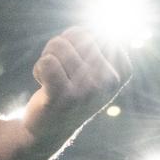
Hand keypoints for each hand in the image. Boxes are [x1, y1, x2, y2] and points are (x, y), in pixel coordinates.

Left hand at [22, 27, 130, 144]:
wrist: (50, 128)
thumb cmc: (70, 89)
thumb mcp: (90, 67)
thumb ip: (94, 43)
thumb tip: (84, 30)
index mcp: (121, 71)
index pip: (88, 33)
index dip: (71, 43)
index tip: (74, 65)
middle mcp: (109, 81)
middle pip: (74, 36)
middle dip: (58, 49)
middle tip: (60, 72)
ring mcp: (88, 90)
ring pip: (57, 45)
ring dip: (47, 58)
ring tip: (53, 79)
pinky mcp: (65, 97)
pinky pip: (46, 62)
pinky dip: (38, 69)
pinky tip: (43, 85)